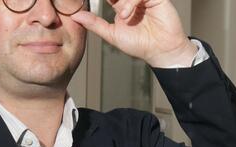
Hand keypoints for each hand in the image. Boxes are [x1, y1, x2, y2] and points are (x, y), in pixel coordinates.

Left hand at [71, 0, 197, 67]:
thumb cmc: (140, 45)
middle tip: (110, 2)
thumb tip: (75, 16)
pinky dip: (131, 2)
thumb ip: (94, 24)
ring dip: (122, 1)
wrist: (160, 51)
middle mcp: (132, 0)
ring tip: (122, 16)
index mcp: (121, 6)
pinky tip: (127, 15)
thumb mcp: (112, 34)